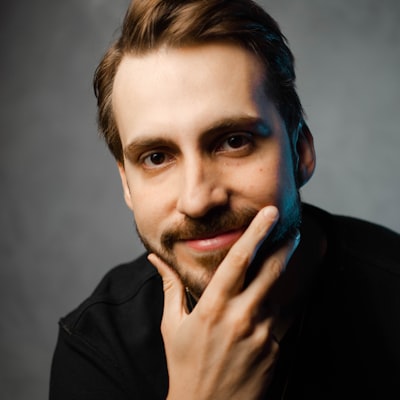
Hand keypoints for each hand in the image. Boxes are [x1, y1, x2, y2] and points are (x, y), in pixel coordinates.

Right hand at [148, 206, 299, 399]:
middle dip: (284, 246)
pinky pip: (281, 319)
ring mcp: (262, 335)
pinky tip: (271, 307)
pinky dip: (278, 307)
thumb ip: (169, 287)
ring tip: (281, 264)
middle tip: (293, 229)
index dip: (255, 233)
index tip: (268, 214)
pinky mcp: (275, 350)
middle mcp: (241, 317)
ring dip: (281, 277)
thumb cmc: (184, 366)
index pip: (237, 261)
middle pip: (270, 272)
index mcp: (213, 307)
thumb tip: (156, 260)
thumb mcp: (171, 325)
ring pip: (278, 294)